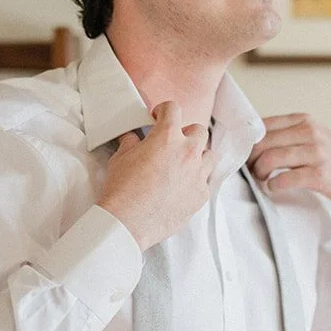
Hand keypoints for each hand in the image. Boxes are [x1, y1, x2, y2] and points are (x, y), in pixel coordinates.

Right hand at [97, 102, 216, 250]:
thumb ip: (132, 142)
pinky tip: (183, 186)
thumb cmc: (122, 189)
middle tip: (173, 143)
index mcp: (167, 137)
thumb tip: (134, 138)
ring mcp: (198, 174)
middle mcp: (188, 152)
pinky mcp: (201, 195)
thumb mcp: (120, 158)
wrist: (128, 222)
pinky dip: (197, 181)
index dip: (164, 111)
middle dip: (186, 133)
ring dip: (198, 156)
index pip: (173, 109)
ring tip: (183, 164)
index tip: (159, 117)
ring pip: (209, 155)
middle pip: (199, 130)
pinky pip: (206, 181)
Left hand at [248, 113, 330, 207]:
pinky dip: (273, 186)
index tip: (246, 156)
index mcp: (305, 121)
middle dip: (251, 159)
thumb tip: (253, 141)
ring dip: (260, 172)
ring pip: (270, 158)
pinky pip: (285, 179)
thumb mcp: (315, 138)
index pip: (263, 125)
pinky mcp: (320, 174)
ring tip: (262, 180)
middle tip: (252, 171)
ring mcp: (316, 153)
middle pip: (263, 142)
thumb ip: (289, 135)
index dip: (248, 142)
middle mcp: (310, 132)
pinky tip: (274, 188)